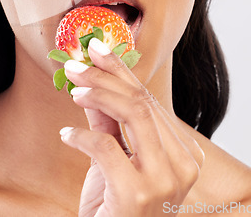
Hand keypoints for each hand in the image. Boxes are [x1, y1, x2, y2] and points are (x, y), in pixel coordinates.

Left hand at [60, 38, 203, 216]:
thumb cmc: (117, 206)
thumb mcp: (114, 157)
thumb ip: (109, 119)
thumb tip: (94, 77)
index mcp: (184, 153)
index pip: (149, 100)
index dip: (121, 71)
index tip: (98, 50)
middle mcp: (183, 164)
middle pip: (141, 101)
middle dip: (104, 77)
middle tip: (75, 65)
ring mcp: (165, 180)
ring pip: (132, 113)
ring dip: (97, 94)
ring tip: (73, 88)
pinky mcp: (138, 194)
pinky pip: (106, 146)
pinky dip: (81, 136)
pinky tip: (67, 135)